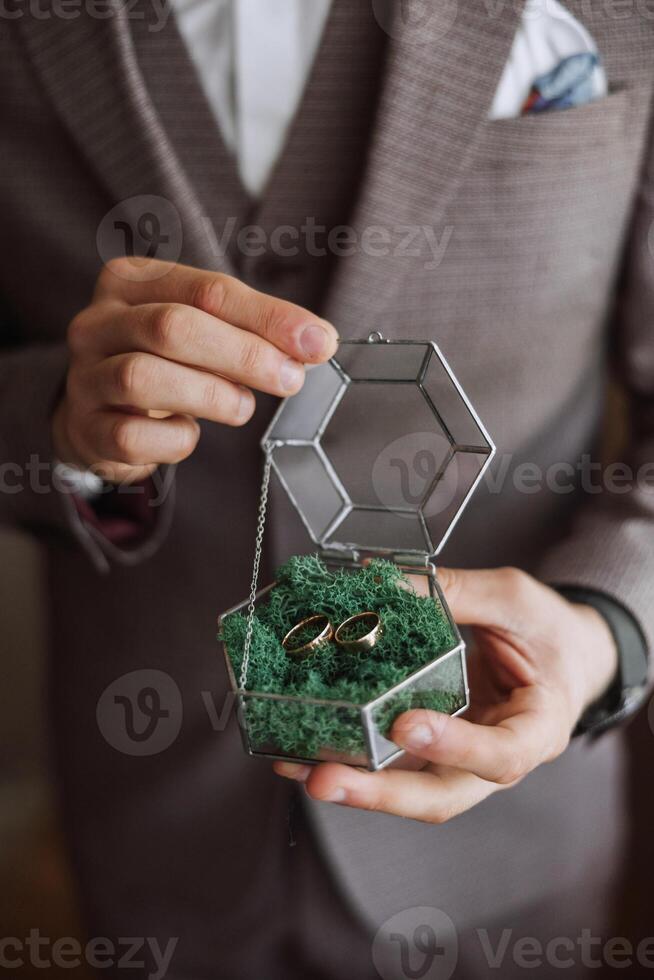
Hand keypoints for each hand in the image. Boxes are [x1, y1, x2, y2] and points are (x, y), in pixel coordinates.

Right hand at [53, 258, 337, 482]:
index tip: (318, 343)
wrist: (101, 413)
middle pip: (173, 328)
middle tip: (289, 379)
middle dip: (243, 355)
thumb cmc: (164, 362)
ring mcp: (85, 377)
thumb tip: (315, 342)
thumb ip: (253, 330)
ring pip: (144, 378)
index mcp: (131, 282)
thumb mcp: (204, 331)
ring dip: (210, 395)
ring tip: (242, 407)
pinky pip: (133, 437)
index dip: (268, 318)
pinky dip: (176, 439)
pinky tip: (190, 433)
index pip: (208, 290)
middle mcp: (99, 323)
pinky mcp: (86, 428)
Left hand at [273, 567, 617, 822]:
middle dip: (380, 793)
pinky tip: (301, 752)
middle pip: (441, 796)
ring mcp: (459, 762)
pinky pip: (389, 765)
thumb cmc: (550, 631)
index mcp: (538, 729)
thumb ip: (456, 592)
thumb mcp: (514, 600)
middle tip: (326, 779)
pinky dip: (348, 760)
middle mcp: (496, 760)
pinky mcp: (430, 752)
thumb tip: (380, 578)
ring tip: (299, 767)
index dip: (454, 746)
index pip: (500, 754)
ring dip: (352, 784)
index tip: (405, 725)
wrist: (565, 655)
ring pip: (407, 789)